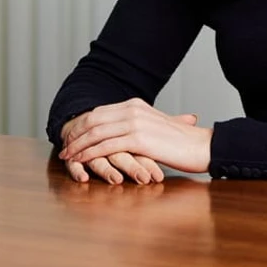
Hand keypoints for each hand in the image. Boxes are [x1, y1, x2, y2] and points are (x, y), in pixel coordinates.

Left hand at [59, 99, 211, 175]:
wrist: (202, 145)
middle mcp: (134, 110)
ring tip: (67, 156)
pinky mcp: (139, 139)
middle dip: (76, 134)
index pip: (100, 111)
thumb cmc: (183, 141)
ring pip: (96, 133)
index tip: (72, 136)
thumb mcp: (157, 127)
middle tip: (65, 147)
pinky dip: (90, 153)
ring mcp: (136, 123)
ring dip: (78, 145)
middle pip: (94, 119)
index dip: (82, 124)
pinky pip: (106, 146)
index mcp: (137, 105)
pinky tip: (81, 161)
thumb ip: (142, 126)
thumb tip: (131, 132)